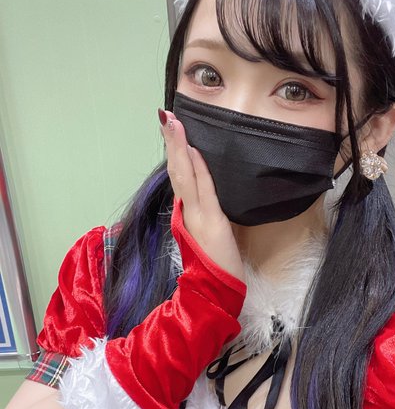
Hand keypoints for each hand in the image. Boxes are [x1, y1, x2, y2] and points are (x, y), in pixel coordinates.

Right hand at [159, 108, 244, 283]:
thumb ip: (203, 216)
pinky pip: (203, 188)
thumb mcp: (209, 236)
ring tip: (172, 123)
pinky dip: (196, 167)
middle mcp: (187, 211)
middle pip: (177, 170)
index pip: (180, 178)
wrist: (214, 292)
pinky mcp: (210, 221)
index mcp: (188, 214)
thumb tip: (203, 195)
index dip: (175, 153)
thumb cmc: (215, 267)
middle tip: (165, 116)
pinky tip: (192, 150)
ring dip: (179, 147)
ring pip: (185, 174)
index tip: (171, 129)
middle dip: (172, 143)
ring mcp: (197, 215)